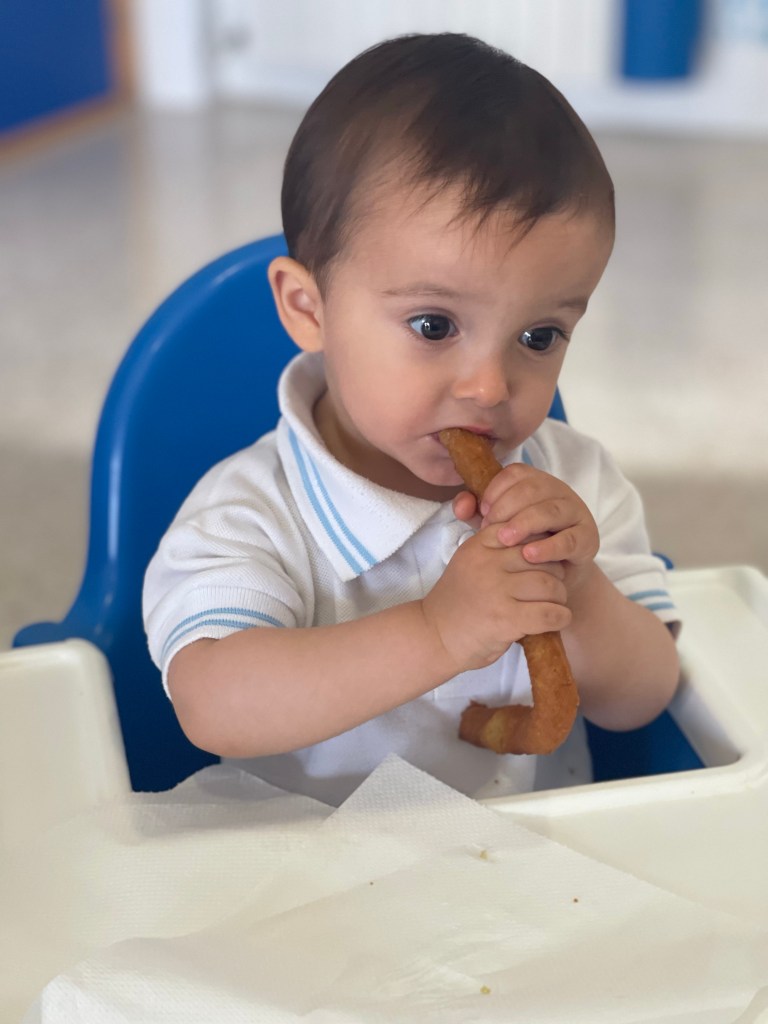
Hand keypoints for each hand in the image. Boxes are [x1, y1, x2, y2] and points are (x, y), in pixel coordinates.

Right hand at [421, 523, 570, 673]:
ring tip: (553, 604)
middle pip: (542, 558)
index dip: (540, 547)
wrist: (434, 636)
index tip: (540, 563)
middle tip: (552, 588)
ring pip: (550, 584)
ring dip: (560, 597)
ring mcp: (496, 591)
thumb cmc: (459, 601)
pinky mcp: (505, 619)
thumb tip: (542, 540)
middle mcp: (487, 564)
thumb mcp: (470, 563)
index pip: (524, 531)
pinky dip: (560, 617)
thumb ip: (497, 549)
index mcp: (479, 546)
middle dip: (555, 573)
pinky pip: (550, 613)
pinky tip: (556, 620)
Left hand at [452, 463, 598, 596]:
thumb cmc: (521, 544)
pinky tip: (529, 555)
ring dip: (525, 523)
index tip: (482, 510)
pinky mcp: (587, 538)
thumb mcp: (495, 526)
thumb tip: (460, 505)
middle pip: (533, 489)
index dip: (496, 489)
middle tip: (488, 528)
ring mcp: (575, 513)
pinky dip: (549, 547)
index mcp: (535, 482)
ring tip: (505, 539)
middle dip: (507, 507)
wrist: (553, 576)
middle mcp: (557, 492)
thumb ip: (475, 512)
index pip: (516, 473)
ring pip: (551, 510)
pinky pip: (570, 539)